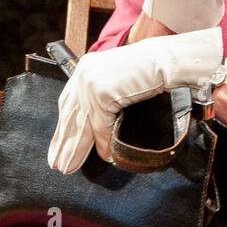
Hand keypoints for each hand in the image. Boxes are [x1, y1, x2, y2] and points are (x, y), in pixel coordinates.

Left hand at [47, 27, 223, 173]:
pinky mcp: (101, 94)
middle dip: (64, 141)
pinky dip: (104, 143)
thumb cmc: (154, 68)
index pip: (70, 101)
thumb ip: (108, 97)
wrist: (169, 60)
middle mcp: (84, 72)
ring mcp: (91, 82)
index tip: (59, 142)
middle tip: (57, 163)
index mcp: (88, 66)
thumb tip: (102, 128)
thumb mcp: (123, 81)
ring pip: (81, 123)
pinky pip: (100, 126)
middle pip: (71, 114)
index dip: (65, 124)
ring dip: (76, 148)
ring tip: (69, 167)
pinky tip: (106, 155)